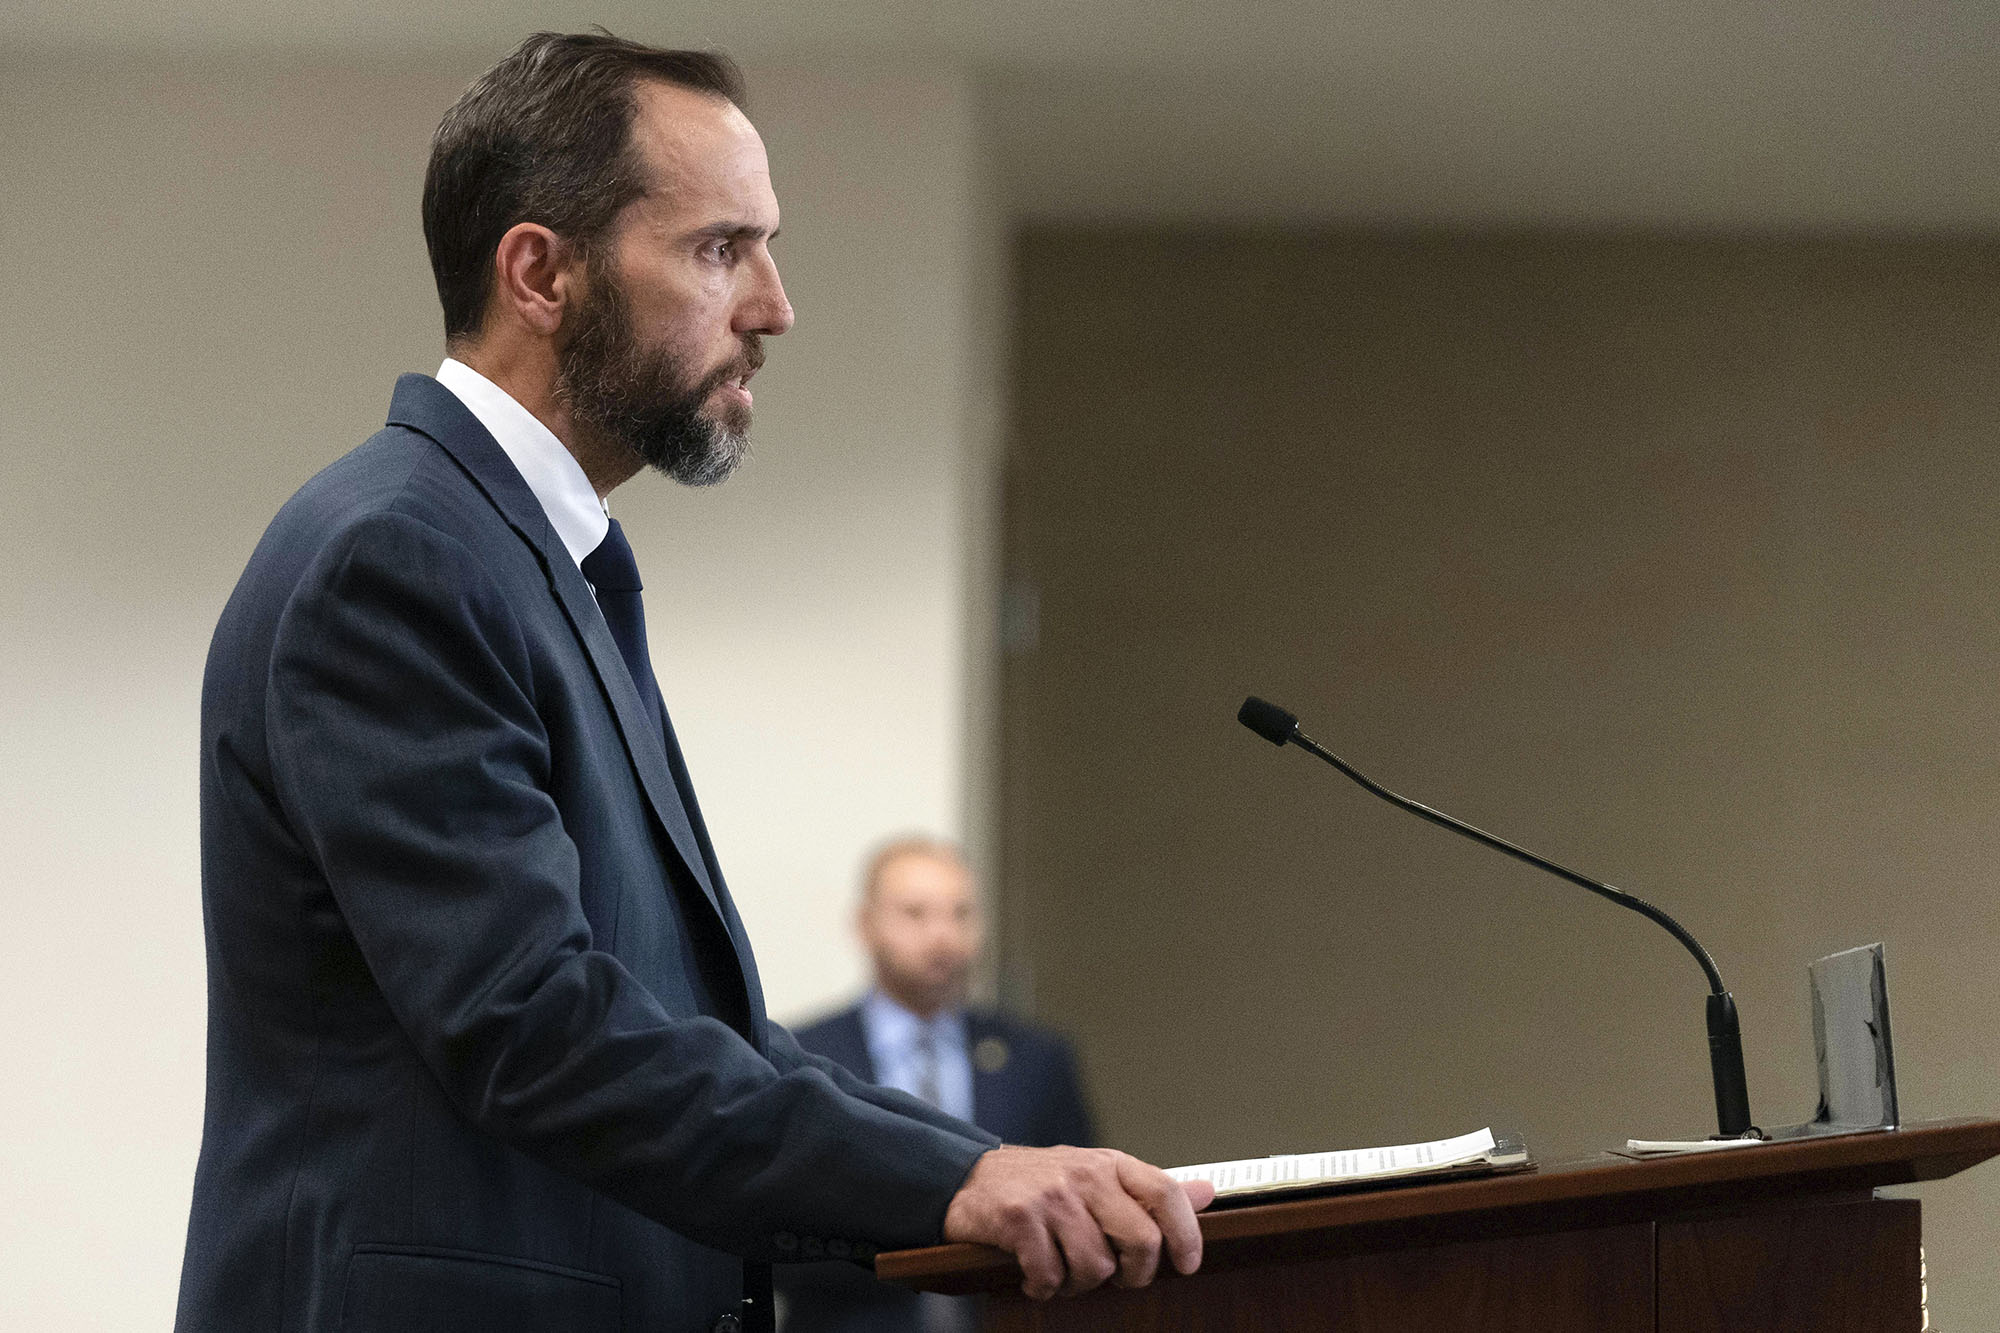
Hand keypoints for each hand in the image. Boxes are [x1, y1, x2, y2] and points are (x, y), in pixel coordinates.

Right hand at [941, 1145, 1216, 1300]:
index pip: (1165, 1193)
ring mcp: (1052, 1196)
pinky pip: (1050, 1276)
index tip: (1187, 1264)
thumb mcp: (1098, 1176)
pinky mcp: (1019, 1218)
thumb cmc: (1041, 1182)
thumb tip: (1208, 1193)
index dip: (1186, 1234)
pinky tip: (1036, 1277)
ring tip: (1065, 1273)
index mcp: (1110, 1164)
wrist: (967, 1179)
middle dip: (1134, 1274)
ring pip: (1096, 1266)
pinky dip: (1044, 1288)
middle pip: (1141, 1239)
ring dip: (1081, 1284)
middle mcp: (1085, 1175)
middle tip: (1117, 1277)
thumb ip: (1149, 1191)